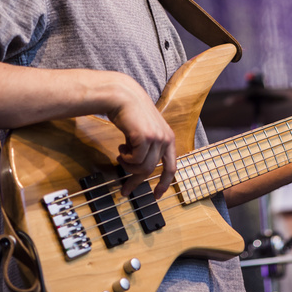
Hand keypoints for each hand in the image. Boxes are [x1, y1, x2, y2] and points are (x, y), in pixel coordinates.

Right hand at [106, 77, 175, 198]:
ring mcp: (157, 138)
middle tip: (124, 191)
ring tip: (120, 156)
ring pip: (142, 167)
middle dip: (136, 182)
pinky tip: (120, 148)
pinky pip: (135, 160)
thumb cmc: (130, 114)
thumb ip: (147, 148)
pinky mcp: (146, 137)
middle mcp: (165, 138)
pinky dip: (125, 158)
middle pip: (152, 170)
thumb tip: (139, 172)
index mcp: (168, 138)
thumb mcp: (143, 132)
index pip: (171, 166)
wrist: (122, 96)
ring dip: (127, 166)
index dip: (164, 183)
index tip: (157, 195)